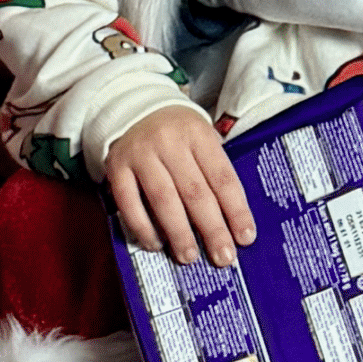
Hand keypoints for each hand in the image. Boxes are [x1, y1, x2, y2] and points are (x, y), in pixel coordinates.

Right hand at [105, 106, 255, 266]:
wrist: (132, 105)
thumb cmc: (177, 131)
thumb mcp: (201, 137)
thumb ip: (213, 170)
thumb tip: (232, 220)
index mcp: (199, 134)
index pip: (222, 177)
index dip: (236, 210)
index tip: (245, 237)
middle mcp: (170, 142)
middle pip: (195, 191)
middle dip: (212, 229)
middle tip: (223, 257)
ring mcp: (141, 154)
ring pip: (163, 199)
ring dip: (178, 232)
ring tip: (189, 256)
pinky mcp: (116, 166)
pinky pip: (129, 202)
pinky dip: (143, 227)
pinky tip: (156, 244)